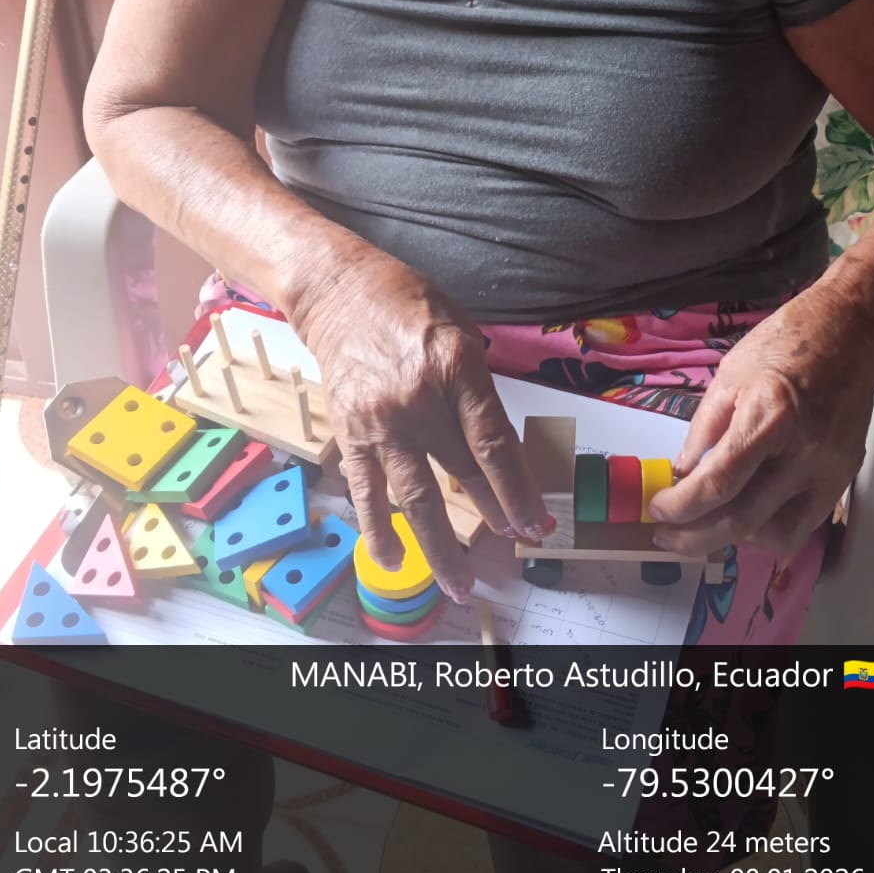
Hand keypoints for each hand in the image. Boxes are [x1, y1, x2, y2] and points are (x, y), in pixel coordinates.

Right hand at [291, 249, 549, 600]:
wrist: (338, 291)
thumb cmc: (407, 303)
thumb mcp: (462, 329)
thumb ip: (479, 387)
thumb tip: (498, 442)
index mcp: (457, 366)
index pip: (494, 442)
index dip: (517, 488)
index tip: (535, 519)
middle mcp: (420, 398)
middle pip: (464, 470)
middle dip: (495, 511)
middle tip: (518, 540)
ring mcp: (381, 420)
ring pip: (417, 495)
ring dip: (441, 545)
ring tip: (461, 582)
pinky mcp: (350, 432)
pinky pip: (367, 491)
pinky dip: (378, 529)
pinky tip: (393, 560)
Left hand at [647, 283, 873, 559]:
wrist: (850, 333)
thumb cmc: (788, 343)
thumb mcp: (729, 375)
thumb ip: (705, 429)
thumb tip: (684, 474)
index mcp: (771, 417)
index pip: (719, 484)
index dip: (681, 507)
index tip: (658, 510)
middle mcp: (804, 452)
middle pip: (744, 520)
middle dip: (695, 537)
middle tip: (668, 536)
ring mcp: (829, 471)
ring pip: (775, 535)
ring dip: (733, 540)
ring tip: (706, 526)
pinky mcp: (842, 479)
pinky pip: (803, 526)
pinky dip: (768, 532)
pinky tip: (745, 519)